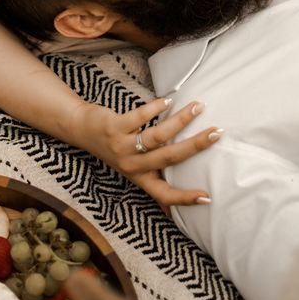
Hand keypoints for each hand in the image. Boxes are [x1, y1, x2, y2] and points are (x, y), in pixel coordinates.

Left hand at [80, 98, 218, 207]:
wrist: (81, 131)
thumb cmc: (115, 148)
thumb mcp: (132, 167)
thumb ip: (153, 174)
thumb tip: (173, 199)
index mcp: (140, 177)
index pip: (164, 194)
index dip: (184, 198)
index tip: (208, 196)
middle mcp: (132, 165)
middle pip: (169, 158)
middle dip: (195, 146)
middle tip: (217, 133)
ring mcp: (123, 146)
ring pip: (157, 136)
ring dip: (180, 120)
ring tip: (198, 107)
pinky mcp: (114, 127)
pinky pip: (139, 117)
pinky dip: (156, 108)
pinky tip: (169, 100)